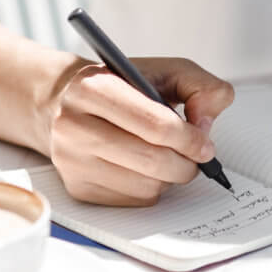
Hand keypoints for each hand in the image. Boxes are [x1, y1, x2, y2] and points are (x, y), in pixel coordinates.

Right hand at [47, 57, 234, 205]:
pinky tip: (145, 168)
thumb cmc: (122, 86)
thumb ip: (199, 86)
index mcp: (95, 88)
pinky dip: (152, 187)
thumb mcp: (164, 70)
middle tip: (196, 157)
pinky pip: (135, 200)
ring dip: (170, 176)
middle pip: (152, 161)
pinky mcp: (78, 188)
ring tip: (167, 157)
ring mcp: (72, 161)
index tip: (205, 145)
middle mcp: (74, 125)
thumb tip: (205, 124)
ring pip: (147, 186)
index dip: (190, 139)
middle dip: (186, 163)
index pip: (155, 125)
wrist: (65, 102)